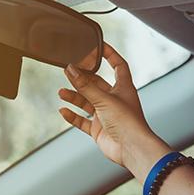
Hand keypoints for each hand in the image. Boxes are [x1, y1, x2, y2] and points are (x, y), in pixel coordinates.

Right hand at [58, 43, 168, 178]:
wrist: (132, 149)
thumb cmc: (127, 122)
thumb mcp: (104, 99)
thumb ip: (85, 86)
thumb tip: (70, 69)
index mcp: (124, 88)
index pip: (118, 65)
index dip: (109, 54)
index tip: (97, 45)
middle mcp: (115, 100)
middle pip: (96, 84)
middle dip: (82, 78)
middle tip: (68, 71)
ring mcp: (106, 115)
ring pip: (87, 102)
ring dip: (74, 97)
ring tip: (61, 92)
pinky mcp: (99, 129)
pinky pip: (83, 121)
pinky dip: (73, 116)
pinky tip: (63, 111)